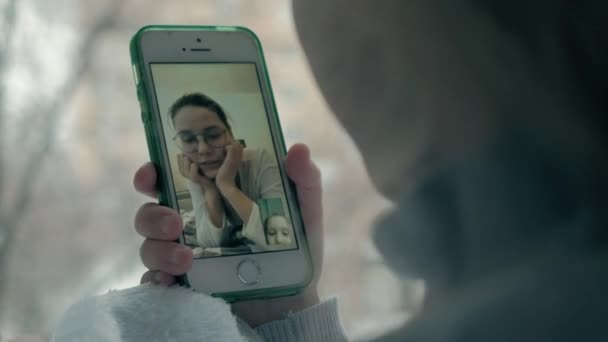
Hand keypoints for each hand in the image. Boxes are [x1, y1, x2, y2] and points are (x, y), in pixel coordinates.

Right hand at [133, 143, 323, 326]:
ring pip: (150, 248)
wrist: (294, 298)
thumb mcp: (304, 212)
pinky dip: (156, 281)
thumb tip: (298, 149)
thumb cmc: (295, 248)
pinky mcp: (187, 286)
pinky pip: (156, 283)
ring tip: (186, 259)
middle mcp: (193, 225)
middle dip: (152, 216)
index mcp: (213, 200)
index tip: (151, 175)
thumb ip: (304, 179)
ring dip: (158, 251)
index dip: (152, 174)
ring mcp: (186, 256)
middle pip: (150, 213)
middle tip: (174, 224)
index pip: (172, 180)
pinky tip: (172, 282)